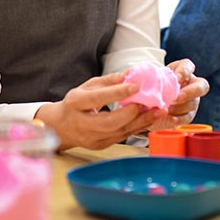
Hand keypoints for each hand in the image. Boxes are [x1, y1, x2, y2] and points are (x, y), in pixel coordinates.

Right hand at [36, 72, 166, 150]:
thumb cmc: (76, 103)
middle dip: (134, 113)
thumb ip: (109, 81)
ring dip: (141, 121)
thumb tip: (131, 73)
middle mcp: (82, 124)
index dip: (118, 93)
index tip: (137, 85)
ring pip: (120, 132)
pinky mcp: (100, 146)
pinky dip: (137, 127)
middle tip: (152, 103)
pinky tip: (148, 119)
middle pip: (110, 121)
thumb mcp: (88, 86)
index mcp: (75, 104)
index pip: (98, 98)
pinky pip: (122, 137)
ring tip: (158, 111)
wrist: (61, 126)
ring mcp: (91, 138)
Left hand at [149, 58, 208, 130]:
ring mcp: (192, 100)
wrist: (150, 103)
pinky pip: (188, 117)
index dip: (185, 71)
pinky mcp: (188, 114)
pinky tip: (171, 119)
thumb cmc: (151, 86)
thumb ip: (147, 76)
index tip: (176, 78)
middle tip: (176, 97)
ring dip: (180, 107)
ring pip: (193, 103)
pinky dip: (179, 118)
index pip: (189, 66)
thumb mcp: (149, 78)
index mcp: (182, 71)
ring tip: (166, 109)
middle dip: (190, 92)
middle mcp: (191, 84)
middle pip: (201, 86)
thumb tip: (133, 74)